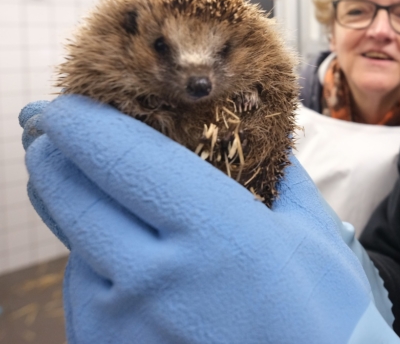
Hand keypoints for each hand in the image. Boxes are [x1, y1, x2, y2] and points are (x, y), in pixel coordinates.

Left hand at [25, 95, 384, 343]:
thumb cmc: (326, 317)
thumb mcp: (313, 234)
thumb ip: (281, 176)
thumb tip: (262, 138)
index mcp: (215, 230)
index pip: (122, 157)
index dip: (79, 123)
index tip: (60, 105)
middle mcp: (158, 276)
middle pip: (71, 197)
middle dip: (51, 157)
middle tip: (48, 135)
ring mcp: (127, 324)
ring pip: (73, 249)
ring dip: (79, 215)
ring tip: (102, 201)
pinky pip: (86, 298)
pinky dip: (97, 271)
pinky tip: (130, 269)